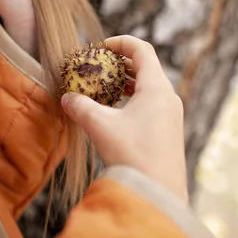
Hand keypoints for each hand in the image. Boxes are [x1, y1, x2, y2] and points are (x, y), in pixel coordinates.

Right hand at [60, 35, 187, 201]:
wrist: (159, 194)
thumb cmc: (133, 156)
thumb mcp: (100, 126)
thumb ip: (81, 107)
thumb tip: (66, 98)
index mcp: (157, 88)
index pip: (142, 49)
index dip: (120, 42)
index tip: (100, 48)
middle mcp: (168, 98)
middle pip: (145, 66)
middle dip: (119, 63)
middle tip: (98, 67)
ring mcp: (171, 115)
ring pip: (148, 86)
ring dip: (125, 83)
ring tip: (103, 89)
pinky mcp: (168, 131)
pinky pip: (151, 103)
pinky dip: (132, 100)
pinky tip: (114, 113)